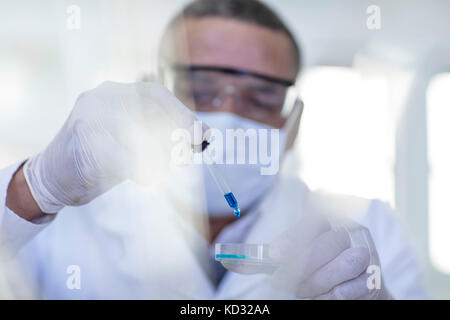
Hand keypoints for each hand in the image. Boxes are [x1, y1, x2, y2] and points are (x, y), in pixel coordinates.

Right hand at [22, 81, 203, 213]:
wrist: (52, 178)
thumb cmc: (101, 159)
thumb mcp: (134, 141)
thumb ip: (162, 134)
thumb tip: (203, 134)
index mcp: (115, 92)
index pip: (156, 94)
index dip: (182, 114)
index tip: (203, 135)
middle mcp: (100, 98)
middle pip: (152, 114)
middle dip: (174, 139)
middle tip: (183, 158)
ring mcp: (89, 118)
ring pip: (141, 137)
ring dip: (156, 160)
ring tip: (152, 171)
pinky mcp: (84, 143)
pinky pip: (126, 158)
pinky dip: (140, 171)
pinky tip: (139, 178)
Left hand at [224, 213, 391, 298]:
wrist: (357, 284)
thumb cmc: (320, 266)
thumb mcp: (297, 256)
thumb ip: (276, 256)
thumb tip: (241, 260)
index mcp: (330, 219)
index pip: (314, 220)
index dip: (295, 237)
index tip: (275, 255)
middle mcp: (351, 231)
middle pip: (330, 241)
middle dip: (304, 265)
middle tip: (283, 282)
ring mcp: (368, 252)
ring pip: (348, 261)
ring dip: (320, 280)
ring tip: (304, 291)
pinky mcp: (377, 277)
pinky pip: (360, 284)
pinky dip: (339, 293)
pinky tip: (329, 295)